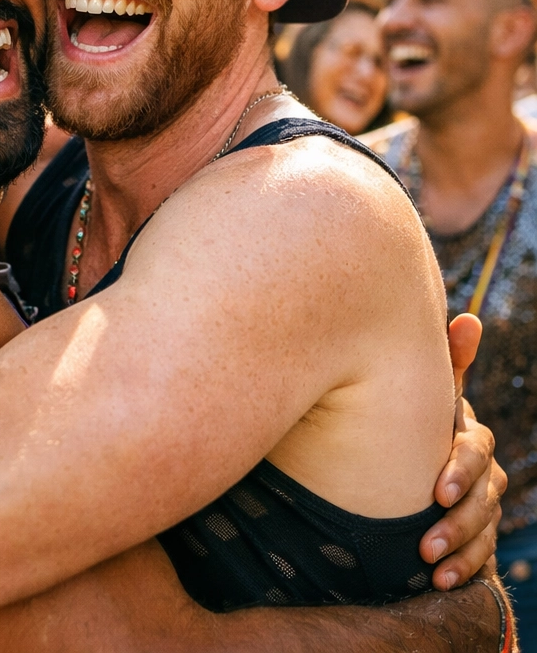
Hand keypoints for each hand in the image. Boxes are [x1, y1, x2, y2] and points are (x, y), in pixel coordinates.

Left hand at [420, 314, 505, 587]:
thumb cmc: (417, 423)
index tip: (436, 491)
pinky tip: (441, 580)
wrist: (415, 471)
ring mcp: (482, 504)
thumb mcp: (425, 395)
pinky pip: (480, 554)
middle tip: (425, 540)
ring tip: (429, 563)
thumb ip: (447, 364)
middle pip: (482, 498)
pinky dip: (463, 567)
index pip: (475, 452)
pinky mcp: (477, 534)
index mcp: (469, 436)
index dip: (460, 471)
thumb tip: (470, 318)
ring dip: (458, 549)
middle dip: (457, 520)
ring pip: (481, 528)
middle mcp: (483, 472)